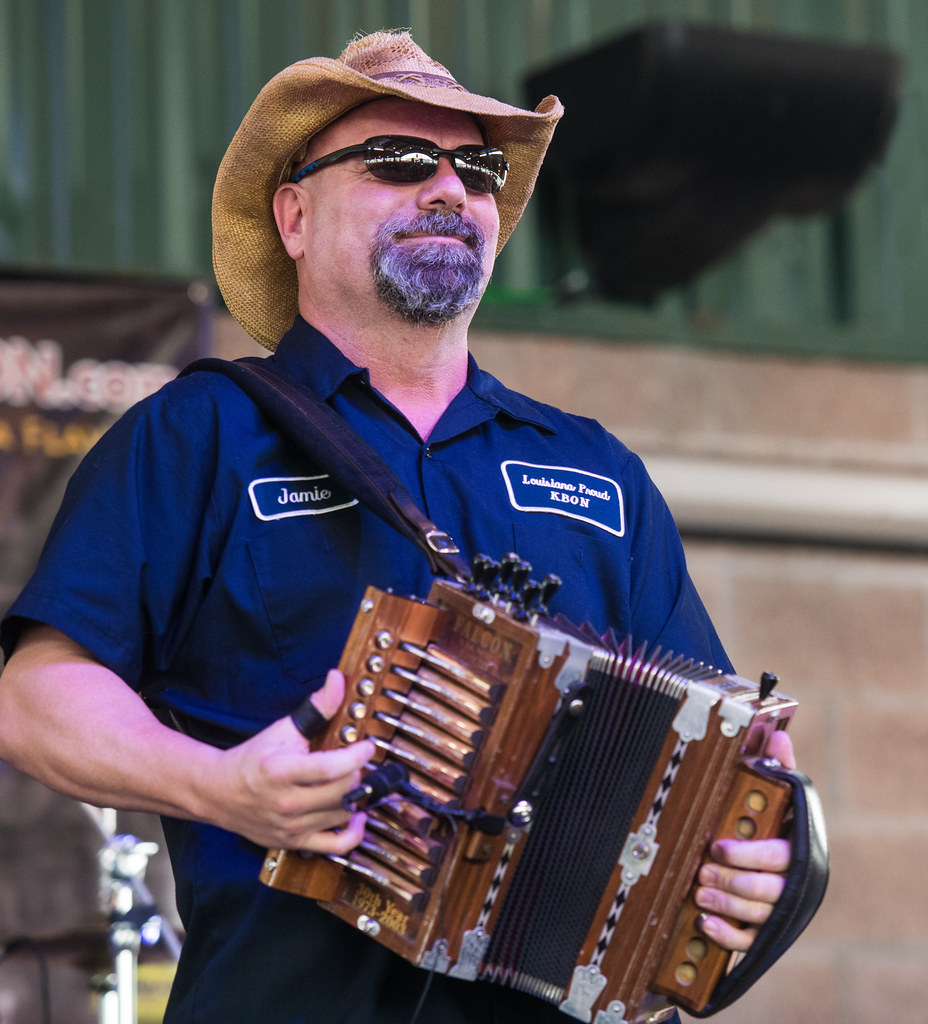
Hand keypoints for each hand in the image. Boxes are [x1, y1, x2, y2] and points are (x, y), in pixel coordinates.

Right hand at [209, 669, 373, 854]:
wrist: (217, 793)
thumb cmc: (252, 759)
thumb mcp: (283, 729)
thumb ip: (316, 707)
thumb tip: (338, 678)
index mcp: (282, 771)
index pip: (331, 768)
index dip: (357, 756)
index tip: (368, 746)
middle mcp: (287, 803)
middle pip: (343, 792)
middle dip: (359, 773)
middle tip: (361, 762)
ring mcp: (291, 826)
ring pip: (343, 814)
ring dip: (357, 796)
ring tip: (357, 781)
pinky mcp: (294, 842)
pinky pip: (336, 847)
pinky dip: (354, 834)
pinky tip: (358, 815)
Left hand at [694, 730, 794, 951]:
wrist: (785, 869)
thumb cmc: (778, 826)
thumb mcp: (782, 797)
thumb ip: (780, 769)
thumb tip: (778, 734)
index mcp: (797, 852)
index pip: (776, 857)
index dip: (746, 854)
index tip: (717, 846)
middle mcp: (792, 885)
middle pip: (766, 890)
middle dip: (731, 880)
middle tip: (702, 871)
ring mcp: (779, 912)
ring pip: (757, 915)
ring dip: (726, 904)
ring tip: (699, 893)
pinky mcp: (765, 934)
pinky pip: (749, 943)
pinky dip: (728, 935)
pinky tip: (706, 924)